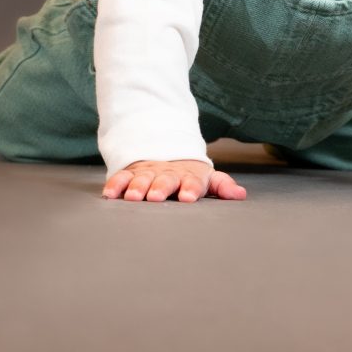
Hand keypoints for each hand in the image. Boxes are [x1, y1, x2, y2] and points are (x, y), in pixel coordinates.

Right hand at [102, 159, 246, 202]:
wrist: (165, 153)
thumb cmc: (189, 175)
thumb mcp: (206, 178)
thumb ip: (221, 186)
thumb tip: (240, 195)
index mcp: (190, 175)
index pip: (192, 182)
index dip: (191, 188)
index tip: (188, 198)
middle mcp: (168, 174)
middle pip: (165, 180)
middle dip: (161, 188)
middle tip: (156, 197)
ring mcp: (149, 173)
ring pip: (142, 178)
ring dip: (137, 187)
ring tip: (134, 197)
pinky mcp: (131, 173)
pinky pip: (122, 177)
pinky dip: (116, 184)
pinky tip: (110, 194)